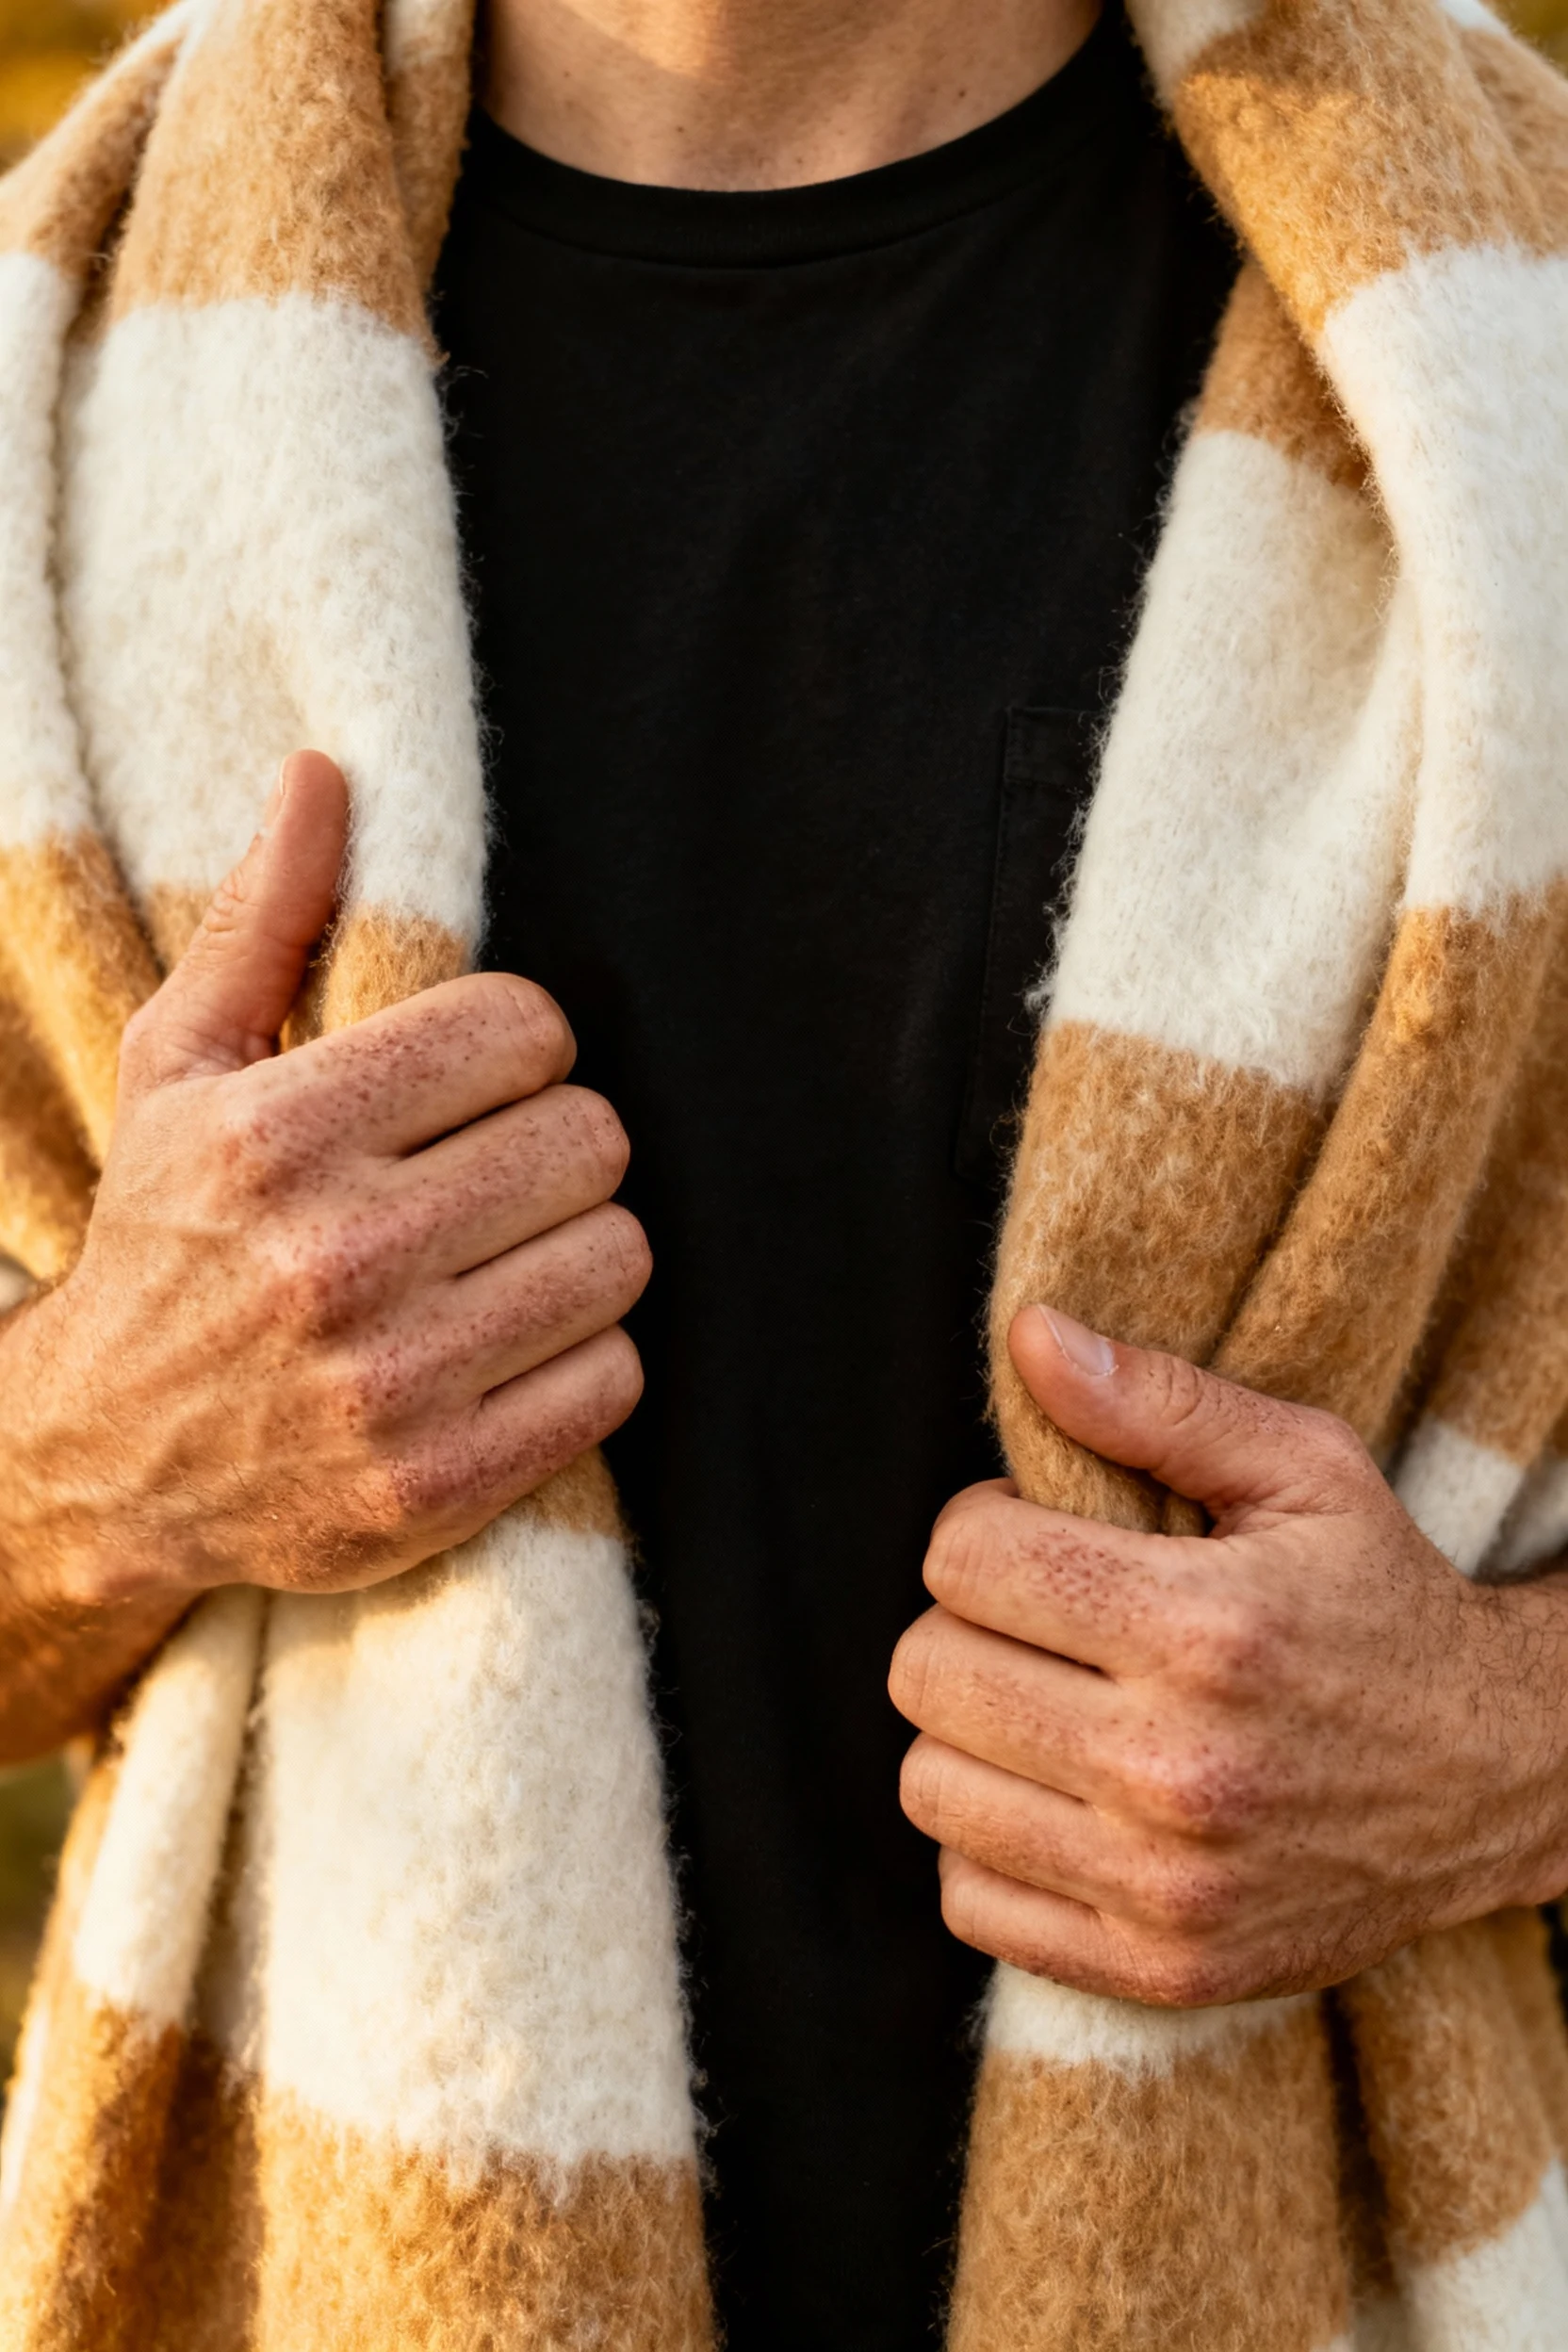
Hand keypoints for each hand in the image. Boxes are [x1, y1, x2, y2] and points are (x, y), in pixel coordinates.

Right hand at [3, 752, 648, 1638]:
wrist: (99, 1460)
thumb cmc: (164, 1236)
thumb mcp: (180, 1070)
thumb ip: (265, 920)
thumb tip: (323, 774)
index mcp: (278, 1133)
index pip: (524, 1029)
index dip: (520, 1047)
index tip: (481, 1083)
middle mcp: (335, 1256)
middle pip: (590, 1140)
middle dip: (559, 1146)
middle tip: (503, 1174)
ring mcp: (391, 1382)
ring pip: (619, 1257)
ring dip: (582, 1250)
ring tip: (510, 1259)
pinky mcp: (439, 1484)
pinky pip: (614, 1377)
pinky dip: (585, 1359)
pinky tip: (512, 1347)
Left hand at [890, 1305, 1567, 2005]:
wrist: (1500, 1778)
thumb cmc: (1383, 1601)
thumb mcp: (1304, 1470)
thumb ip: (1158, 1400)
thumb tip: (1028, 1334)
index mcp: (1203, 1628)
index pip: (964, 1558)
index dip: (986, 1526)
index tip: (1041, 1533)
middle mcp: (1175, 1767)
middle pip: (928, 1669)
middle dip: (967, 1622)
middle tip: (1044, 1618)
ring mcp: (1164, 1885)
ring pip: (930, 1785)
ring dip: (970, 1730)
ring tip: (1050, 1700)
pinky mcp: (1159, 1967)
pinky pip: (969, 1895)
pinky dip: (992, 1838)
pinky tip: (1062, 1793)